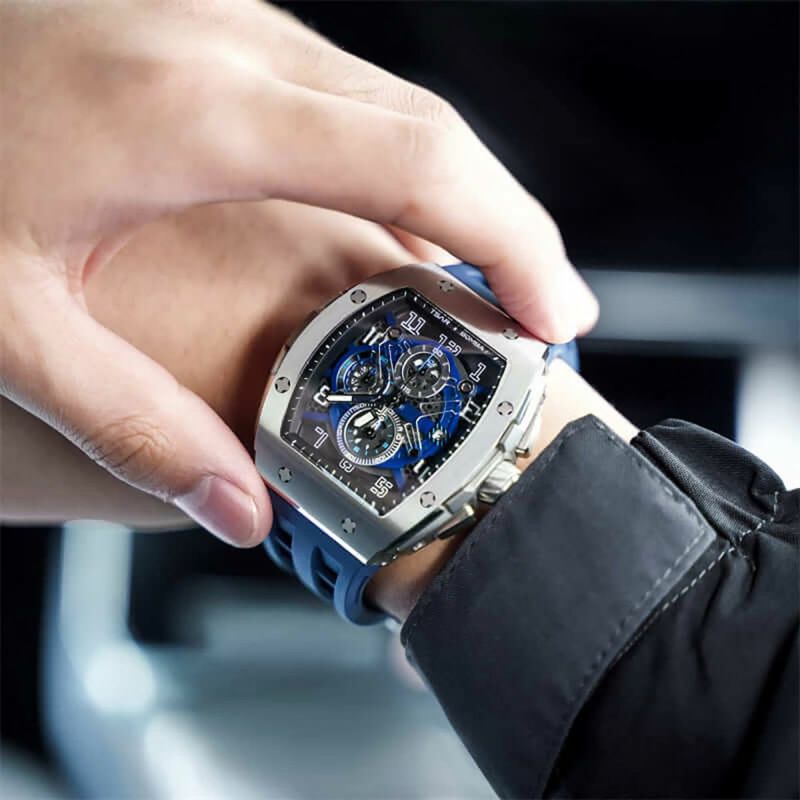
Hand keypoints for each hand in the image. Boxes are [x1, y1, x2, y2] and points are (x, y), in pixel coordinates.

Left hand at [0, 0, 596, 544]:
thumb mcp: (10, 322)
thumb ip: (133, 425)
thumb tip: (239, 508)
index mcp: (197, 116)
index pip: (418, 167)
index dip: (512, 242)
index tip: (557, 317)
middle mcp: (233, 47)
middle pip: (433, 131)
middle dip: (511, 226)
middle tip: (546, 317)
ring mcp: (227, 26)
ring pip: (397, 110)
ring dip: (460, 196)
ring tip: (489, 288)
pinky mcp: (215, 31)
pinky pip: (346, 98)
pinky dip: (400, 168)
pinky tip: (397, 229)